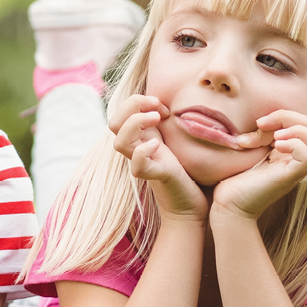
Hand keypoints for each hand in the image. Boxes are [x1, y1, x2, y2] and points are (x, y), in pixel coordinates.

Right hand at [109, 95, 201, 219]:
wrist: (192, 204)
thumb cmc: (188, 171)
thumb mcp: (176, 139)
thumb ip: (168, 123)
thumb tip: (170, 102)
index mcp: (141, 138)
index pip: (120, 113)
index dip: (136, 101)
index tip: (163, 106)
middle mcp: (138, 149)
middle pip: (113, 123)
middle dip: (132, 106)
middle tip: (158, 107)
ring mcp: (143, 163)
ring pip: (119, 143)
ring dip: (136, 123)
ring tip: (158, 118)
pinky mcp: (154, 177)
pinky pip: (137, 166)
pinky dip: (143, 152)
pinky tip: (159, 146)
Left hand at [210, 109, 306, 219]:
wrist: (229, 206)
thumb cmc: (237, 179)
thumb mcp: (250, 148)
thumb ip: (261, 134)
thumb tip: (263, 123)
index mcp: (289, 150)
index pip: (302, 122)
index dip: (283, 114)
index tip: (259, 122)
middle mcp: (296, 160)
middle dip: (292, 119)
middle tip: (268, 129)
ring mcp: (296, 170)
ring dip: (298, 132)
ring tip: (276, 139)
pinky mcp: (290, 179)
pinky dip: (295, 146)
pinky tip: (276, 147)